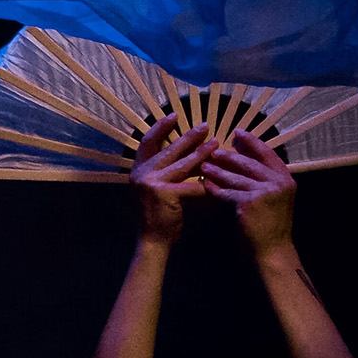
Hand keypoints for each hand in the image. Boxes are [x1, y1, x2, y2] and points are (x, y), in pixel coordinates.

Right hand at [129, 114, 211, 243]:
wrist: (152, 241)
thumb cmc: (158, 216)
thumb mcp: (155, 189)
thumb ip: (164, 172)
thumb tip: (188, 153)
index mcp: (138, 170)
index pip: (147, 141)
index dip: (160, 127)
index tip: (175, 116)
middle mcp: (141, 174)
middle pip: (169, 149)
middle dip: (189, 137)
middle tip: (205, 126)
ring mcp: (151, 183)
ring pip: (182, 164)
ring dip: (201, 153)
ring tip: (216, 144)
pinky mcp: (164, 193)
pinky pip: (191, 185)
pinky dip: (206, 184)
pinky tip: (219, 181)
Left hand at [201, 130, 295, 253]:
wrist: (272, 251)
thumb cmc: (271, 226)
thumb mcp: (274, 198)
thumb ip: (265, 179)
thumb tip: (244, 158)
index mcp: (286, 179)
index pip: (267, 153)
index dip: (252, 142)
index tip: (238, 133)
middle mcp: (278, 182)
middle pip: (250, 163)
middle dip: (230, 156)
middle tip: (213, 150)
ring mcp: (265, 192)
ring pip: (237, 177)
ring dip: (218, 170)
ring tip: (204, 165)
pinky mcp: (250, 203)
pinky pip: (228, 192)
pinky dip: (216, 188)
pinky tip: (205, 184)